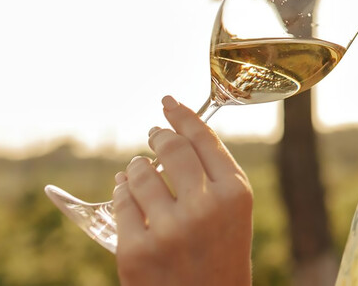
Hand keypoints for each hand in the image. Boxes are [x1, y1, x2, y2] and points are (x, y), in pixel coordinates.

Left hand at [112, 96, 252, 285]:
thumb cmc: (220, 255)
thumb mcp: (233, 213)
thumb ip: (214, 176)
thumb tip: (177, 133)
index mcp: (235, 193)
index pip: (204, 139)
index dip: (183, 116)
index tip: (169, 103)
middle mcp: (205, 207)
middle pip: (172, 148)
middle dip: (158, 136)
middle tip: (153, 134)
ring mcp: (169, 229)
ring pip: (140, 173)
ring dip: (136, 168)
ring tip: (138, 171)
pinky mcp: (137, 250)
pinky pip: (122, 203)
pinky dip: (121, 192)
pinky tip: (126, 191)